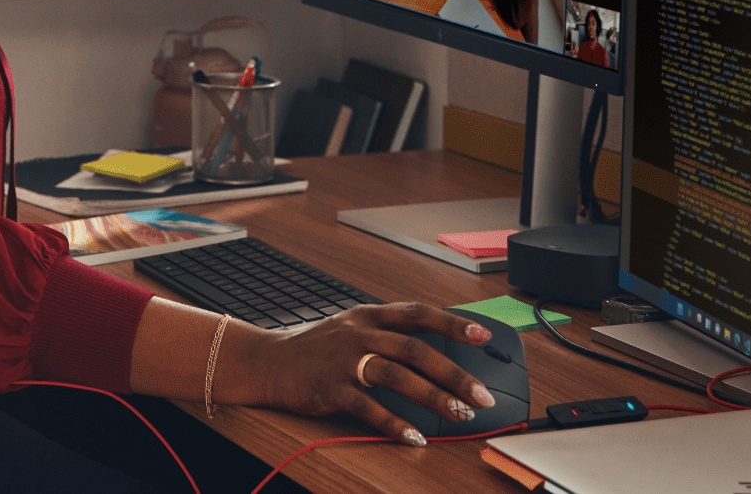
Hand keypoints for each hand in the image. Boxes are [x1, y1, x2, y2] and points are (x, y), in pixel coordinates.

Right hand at [247, 303, 496, 444]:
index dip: (452, 323)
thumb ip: (387, 335)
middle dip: (453, 373)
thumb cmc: (317, 349)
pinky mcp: (329, 388)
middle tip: (482, 395)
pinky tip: (414, 437)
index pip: (417, 313)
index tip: (483, 335)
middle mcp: (358, 333)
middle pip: (414, 349)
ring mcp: (343, 360)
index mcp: (368, 316)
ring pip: (396, 375)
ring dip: (433, 396)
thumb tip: (436, 352)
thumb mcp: (351, 329)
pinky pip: (368, 407)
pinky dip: (394, 423)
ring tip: (459, 414)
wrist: (267, 361)